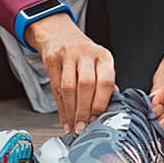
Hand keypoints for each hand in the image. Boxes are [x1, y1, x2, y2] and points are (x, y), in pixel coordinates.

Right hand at [28, 15, 115, 134]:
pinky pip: (55, 88)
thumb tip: (112, 107)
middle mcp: (86, 53)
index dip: (101, 103)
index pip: (105, 81)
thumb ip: (105, 83)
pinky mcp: (52, 59)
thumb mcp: (99, 63)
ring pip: (69, 88)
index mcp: (103, 56)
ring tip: (73, 127)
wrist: (60, 35)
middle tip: (83, 127)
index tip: (98, 119)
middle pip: (85, 85)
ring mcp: (67, 55)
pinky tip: (64, 120)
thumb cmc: (83, 54)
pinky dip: (61, 108)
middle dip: (84, 111)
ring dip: (71, 112)